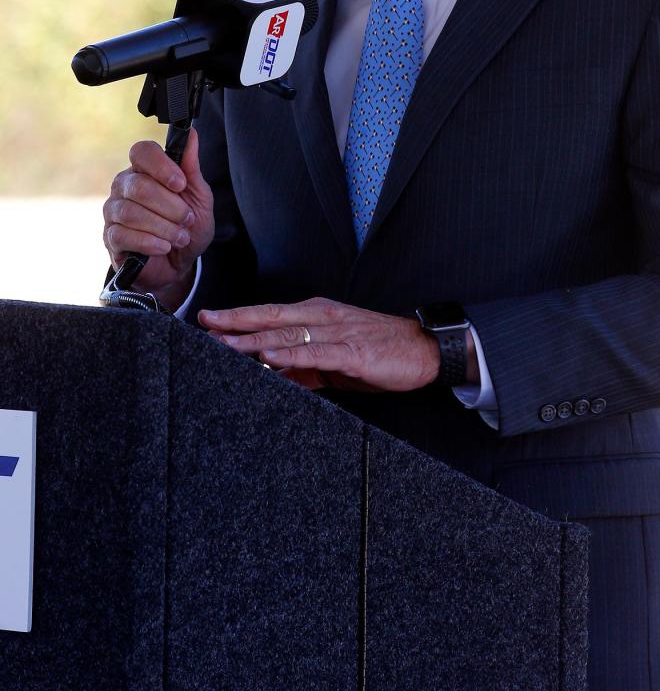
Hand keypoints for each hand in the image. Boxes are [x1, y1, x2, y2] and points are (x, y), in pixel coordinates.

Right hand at [102, 128, 214, 308]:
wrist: (180, 263)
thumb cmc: (188, 226)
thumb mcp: (198, 196)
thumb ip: (191, 167)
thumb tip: (192, 134)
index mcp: (145, 170)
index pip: (142, 151)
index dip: (161, 166)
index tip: (181, 184)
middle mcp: (124, 186)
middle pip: (139, 186)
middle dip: (170, 206)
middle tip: (187, 219)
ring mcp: (113, 211)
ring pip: (131, 212)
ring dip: (163, 227)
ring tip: (180, 237)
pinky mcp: (110, 237)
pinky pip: (123, 234)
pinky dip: (150, 242)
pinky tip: (164, 247)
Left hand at [198, 297, 441, 392]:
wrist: (424, 351)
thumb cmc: (381, 353)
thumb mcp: (336, 360)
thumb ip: (304, 367)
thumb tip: (273, 376)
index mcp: (318, 315)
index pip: (271, 314)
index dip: (239, 317)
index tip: (209, 319)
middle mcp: (324, 317)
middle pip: (272, 317)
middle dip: (236, 321)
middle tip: (204, 322)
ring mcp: (338, 333)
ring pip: (288, 334)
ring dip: (254, 338)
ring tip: (225, 343)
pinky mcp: (353, 353)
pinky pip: (316, 353)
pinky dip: (291, 354)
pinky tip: (270, 358)